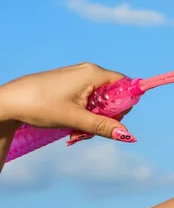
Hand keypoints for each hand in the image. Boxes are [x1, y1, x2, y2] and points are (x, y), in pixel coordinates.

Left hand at [0, 62, 135, 143]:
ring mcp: (79, 77)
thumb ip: (103, 126)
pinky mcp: (71, 84)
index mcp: (93, 73)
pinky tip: (73, 125)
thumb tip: (128, 136)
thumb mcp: (75, 119)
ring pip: (100, 100)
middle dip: (107, 116)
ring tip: (77, 131)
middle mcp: (88, 71)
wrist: (9, 102)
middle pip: (113, 95)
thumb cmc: (40, 106)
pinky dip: (85, 114)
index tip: (114, 121)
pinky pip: (89, 100)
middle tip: (91, 131)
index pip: (125, 85)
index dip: (125, 104)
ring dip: (94, 119)